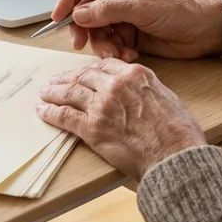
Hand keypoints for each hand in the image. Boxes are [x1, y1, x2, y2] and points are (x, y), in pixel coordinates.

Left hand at [37, 59, 206, 179]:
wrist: (174, 155)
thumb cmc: (178, 133)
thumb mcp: (167, 98)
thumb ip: (146, 90)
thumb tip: (138, 94)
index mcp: (136, 75)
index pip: (104, 66)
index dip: (88, 70)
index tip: (81, 73)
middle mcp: (116, 85)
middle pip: (83, 76)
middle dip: (66, 78)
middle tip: (55, 81)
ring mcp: (102, 105)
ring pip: (70, 92)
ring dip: (54, 92)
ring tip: (44, 94)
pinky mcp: (92, 128)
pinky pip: (65, 116)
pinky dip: (51, 112)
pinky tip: (42, 111)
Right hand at [50, 0, 221, 60]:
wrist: (205, 31)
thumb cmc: (181, 10)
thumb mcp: (143, 8)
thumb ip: (109, 10)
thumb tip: (80, 14)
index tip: (59, 17)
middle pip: (85, 11)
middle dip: (84, 29)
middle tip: (84, 44)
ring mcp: (123, 17)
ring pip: (97, 32)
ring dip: (103, 45)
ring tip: (117, 54)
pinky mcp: (129, 35)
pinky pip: (110, 44)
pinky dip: (115, 52)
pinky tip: (130, 54)